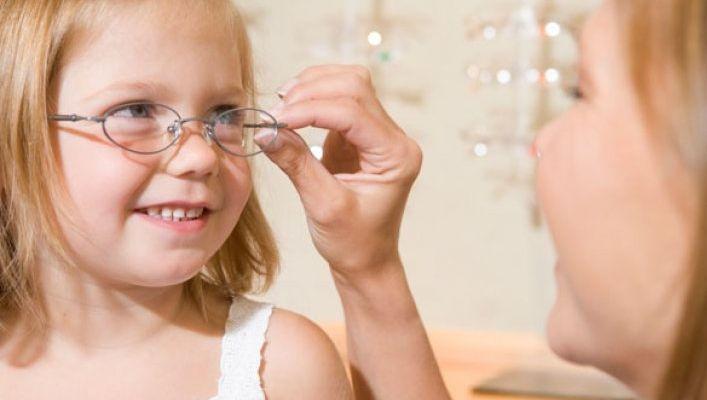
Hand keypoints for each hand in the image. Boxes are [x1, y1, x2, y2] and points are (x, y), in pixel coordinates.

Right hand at [255, 65, 421, 283]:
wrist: (366, 261)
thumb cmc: (353, 242)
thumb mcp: (323, 206)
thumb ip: (296, 164)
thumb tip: (265, 131)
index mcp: (396, 156)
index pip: (352, 111)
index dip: (310, 109)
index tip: (275, 120)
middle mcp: (394, 139)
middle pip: (355, 86)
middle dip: (311, 91)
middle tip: (276, 114)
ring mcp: (379, 134)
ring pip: (349, 85)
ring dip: (312, 88)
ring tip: (281, 108)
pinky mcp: (361, 136)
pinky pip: (340, 100)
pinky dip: (313, 98)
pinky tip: (291, 111)